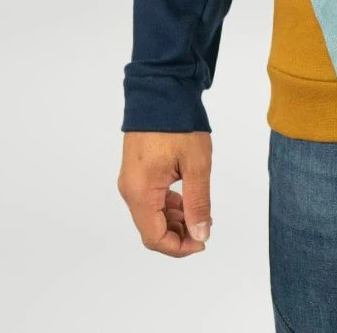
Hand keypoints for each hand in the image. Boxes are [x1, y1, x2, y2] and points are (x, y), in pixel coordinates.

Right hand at [118, 131, 212, 256]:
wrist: (161, 88)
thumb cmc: (178, 123)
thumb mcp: (196, 164)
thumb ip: (198, 202)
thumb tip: (201, 233)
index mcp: (140, 192)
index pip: (154, 237)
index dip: (179, 247)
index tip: (203, 241)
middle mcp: (130, 190)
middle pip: (151, 228)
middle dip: (178, 235)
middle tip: (205, 228)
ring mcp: (132, 180)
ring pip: (151, 214)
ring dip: (175, 220)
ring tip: (201, 213)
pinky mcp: (137, 170)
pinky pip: (150, 198)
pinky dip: (169, 205)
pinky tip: (188, 200)